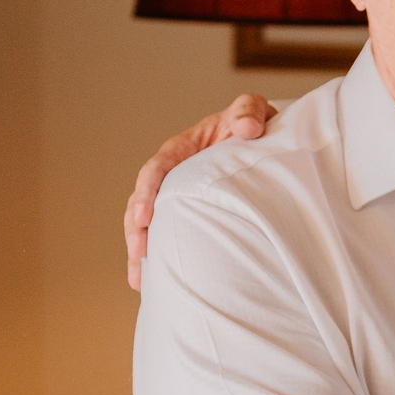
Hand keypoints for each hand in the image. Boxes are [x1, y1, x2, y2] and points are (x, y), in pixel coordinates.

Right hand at [125, 94, 275, 288]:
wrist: (259, 136)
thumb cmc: (252, 123)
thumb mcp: (252, 110)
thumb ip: (248, 112)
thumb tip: (248, 128)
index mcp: (182, 149)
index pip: (157, 169)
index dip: (146, 192)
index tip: (144, 216)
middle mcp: (173, 174)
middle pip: (143, 202)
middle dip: (136, 229)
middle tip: (138, 255)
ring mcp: (177, 196)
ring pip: (148, 223)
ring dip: (140, 250)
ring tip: (139, 281)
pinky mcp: (188, 213)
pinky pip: (167, 234)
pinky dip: (158, 257)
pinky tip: (155, 284)